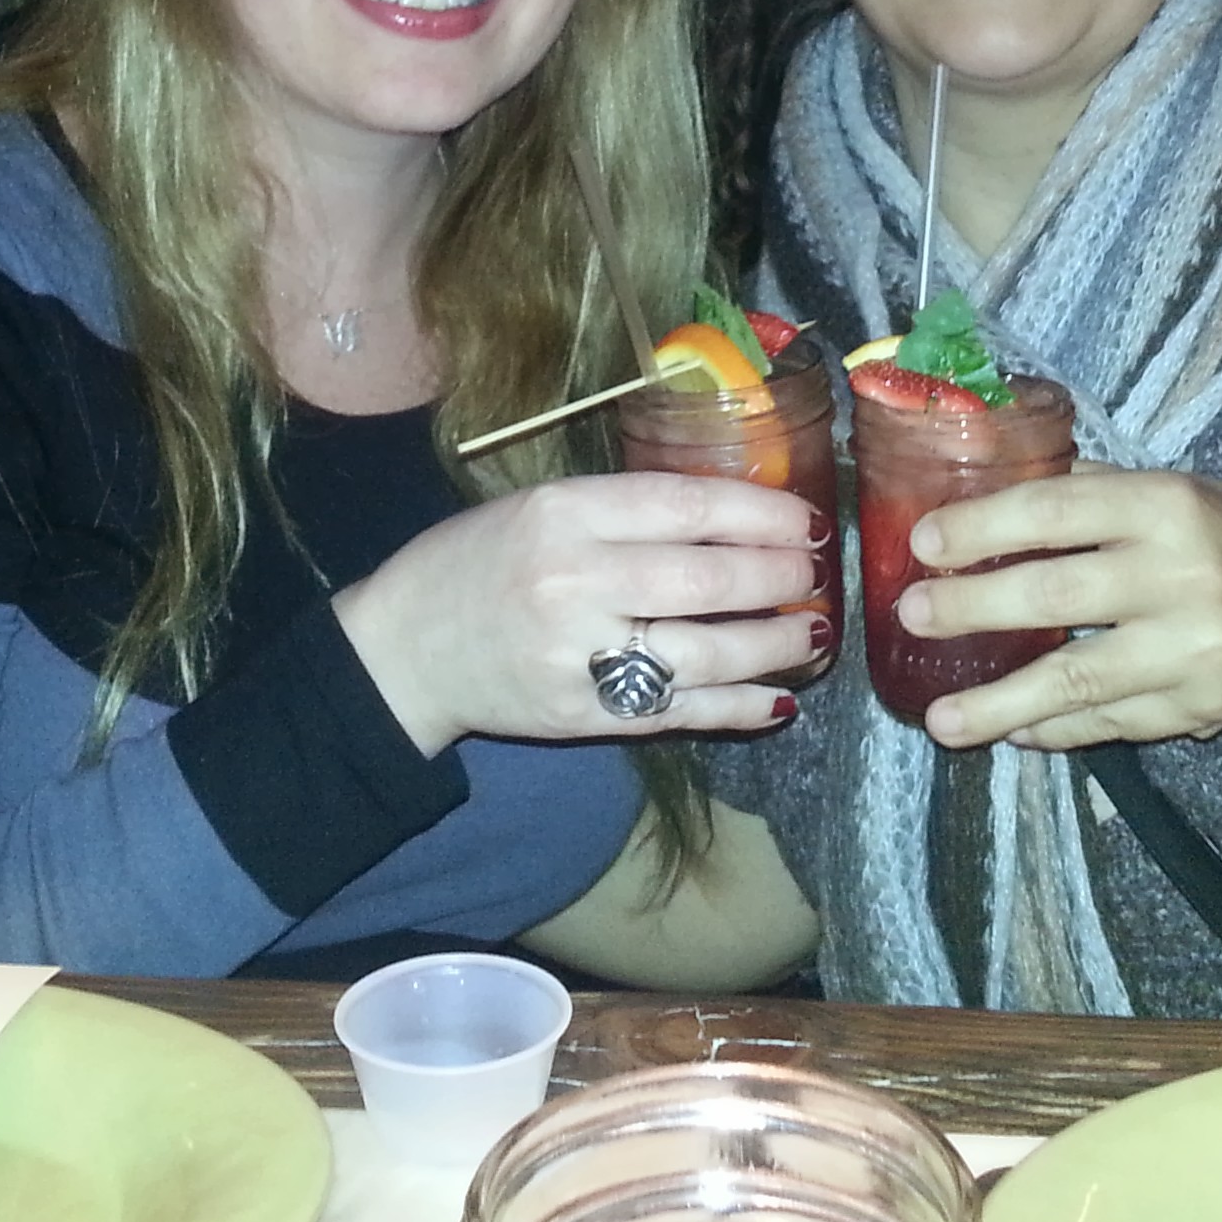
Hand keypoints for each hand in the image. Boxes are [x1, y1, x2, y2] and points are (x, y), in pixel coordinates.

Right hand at [335, 472, 824, 752]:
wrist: (405, 649)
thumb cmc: (479, 561)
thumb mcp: (542, 506)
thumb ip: (628, 509)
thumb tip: (738, 514)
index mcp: (566, 513)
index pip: (687, 505)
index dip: (761, 512)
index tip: (805, 518)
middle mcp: (576, 581)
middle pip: (707, 580)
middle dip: (780, 576)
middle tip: (816, 572)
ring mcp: (581, 656)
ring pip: (707, 653)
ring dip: (776, 644)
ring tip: (814, 632)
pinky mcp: (585, 716)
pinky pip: (682, 713)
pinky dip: (739, 708)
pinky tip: (779, 697)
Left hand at [896, 468, 1221, 749]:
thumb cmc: (1220, 539)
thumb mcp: (1168, 491)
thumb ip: (1085, 493)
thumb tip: (980, 494)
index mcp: (1165, 507)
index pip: (1057, 512)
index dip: (984, 527)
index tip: (924, 543)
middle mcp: (1182, 578)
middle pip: (1056, 594)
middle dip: (974, 608)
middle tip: (912, 618)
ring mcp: (1191, 652)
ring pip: (1077, 681)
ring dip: (999, 704)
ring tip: (939, 721)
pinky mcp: (1195, 710)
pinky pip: (1107, 723)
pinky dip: (1053, 729)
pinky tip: (1010, 730)